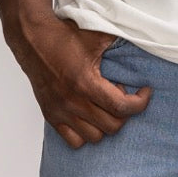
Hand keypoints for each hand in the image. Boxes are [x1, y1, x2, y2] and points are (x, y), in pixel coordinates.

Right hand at [6, 15, 151, 147]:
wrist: (33, 39)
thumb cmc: (64, 36)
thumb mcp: (97, 35)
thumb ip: (120, 42)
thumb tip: (144, 41)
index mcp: (85, 82)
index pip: (122, 107)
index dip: (140, 102)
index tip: (145, 91)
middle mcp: (73, 102)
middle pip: (112, 126)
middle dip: (125, 112)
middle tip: (122, 94)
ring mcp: (61, 112)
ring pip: (95, 137)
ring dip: (106, 123)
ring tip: (105, 104)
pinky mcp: (51, 116)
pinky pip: (74, 141)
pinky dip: (86, 133)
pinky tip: (90, 115)